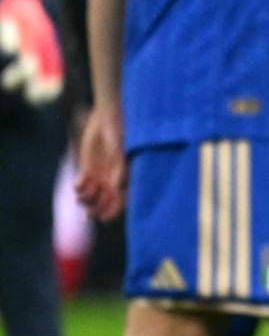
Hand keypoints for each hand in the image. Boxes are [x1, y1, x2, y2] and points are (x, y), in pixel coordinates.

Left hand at [75, 105, 125, 220]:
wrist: (107, 117)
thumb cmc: (120, 131)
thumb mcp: (120, 149)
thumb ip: (119, 167)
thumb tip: (117, 187)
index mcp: (124, 177)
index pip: (120, 200)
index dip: (113, 211)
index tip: (104, 218)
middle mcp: (112, 179)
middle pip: (105, 202)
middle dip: (96, 210)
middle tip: (88, 215)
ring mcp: (100, 174)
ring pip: (92, 195)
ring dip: (86, 200)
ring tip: (80, 198)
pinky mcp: (88, 166)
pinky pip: (82, 183)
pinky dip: (79, 187)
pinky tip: (77, 185)